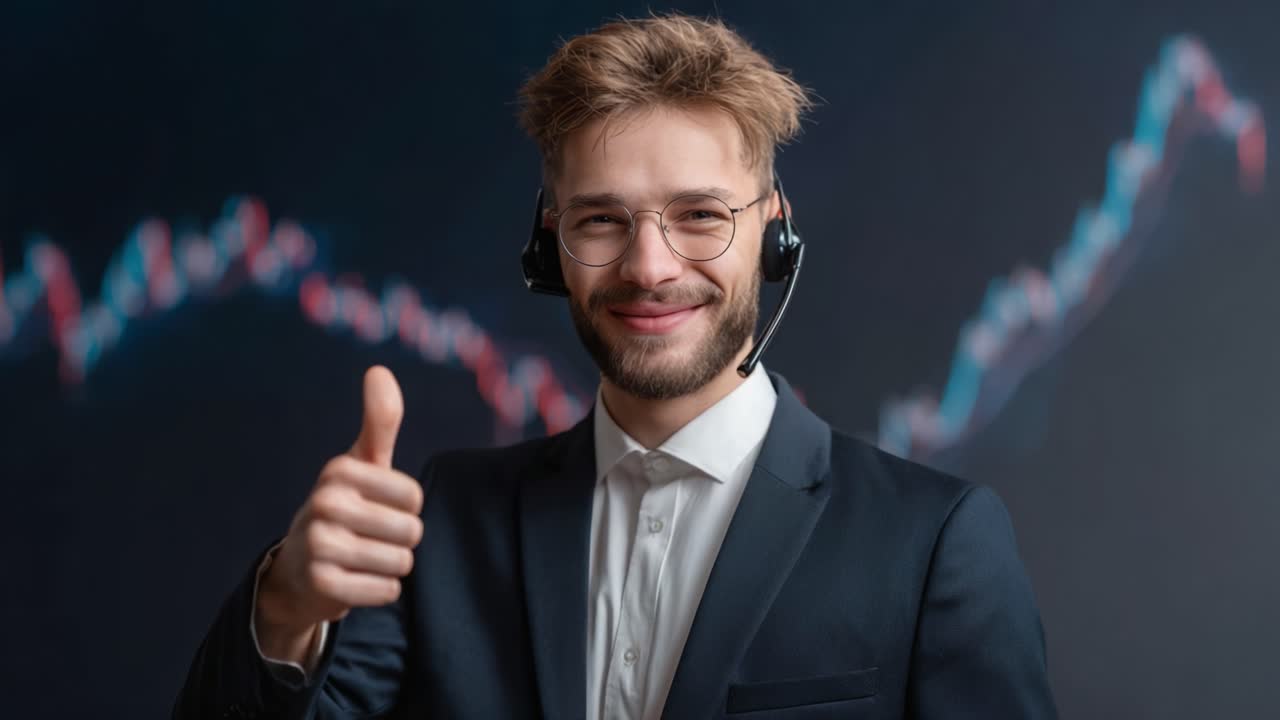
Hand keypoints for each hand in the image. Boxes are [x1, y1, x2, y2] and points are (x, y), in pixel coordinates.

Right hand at [255, 366, 423, 659]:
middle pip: (411, 531)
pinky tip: (356, 581)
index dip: (405, 508)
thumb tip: (379, 370)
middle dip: (400, 541)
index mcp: (339, 471)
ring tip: (364, 559)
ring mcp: (320, 545)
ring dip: (391, 566)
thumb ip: (379, 421)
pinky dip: (380, 590)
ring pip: (401, 563)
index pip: (414, 496)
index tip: (378, 508)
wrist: (299, 571)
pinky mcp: (322, 585)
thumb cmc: (346, 508)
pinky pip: (386, 590)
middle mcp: (325, 503)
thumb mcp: (363, 464)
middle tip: (370, 538)